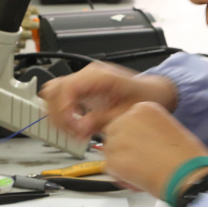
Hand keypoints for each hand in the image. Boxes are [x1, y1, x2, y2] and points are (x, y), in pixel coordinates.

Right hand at [39, 63, 178, 140]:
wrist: (153, 92)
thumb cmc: (145, 98)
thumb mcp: (125, 113)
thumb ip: (101, 120)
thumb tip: (80, 129)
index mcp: (99, 76)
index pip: (67, 88)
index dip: (63, 109)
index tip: (71, 127)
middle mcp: (88, 75)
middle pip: (55, 89)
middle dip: (59, 114)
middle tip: (72, 132)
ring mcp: (84, 80)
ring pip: (54, 92)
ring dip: (58, 113)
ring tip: (73, 130)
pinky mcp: (82, 88)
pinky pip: (61, 96)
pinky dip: (63, 112)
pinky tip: (76, 124)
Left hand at [103, 101, 207, 200]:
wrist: (188, 175)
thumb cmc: (186, 155)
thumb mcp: (168, 128)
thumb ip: (148, 129)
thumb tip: (139, 140)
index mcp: (143, 108)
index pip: (125, 119)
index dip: (133, 136)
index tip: (143, 145)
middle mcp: (127, 119)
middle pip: (113, 132)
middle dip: (123, 146)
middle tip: (139, 159)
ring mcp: (118, 140)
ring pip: (110, 151)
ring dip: (121, 161)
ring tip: (142, 170)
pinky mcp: (113, 161)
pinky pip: (110, 168)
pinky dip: (121, 175)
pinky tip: (138, 178)